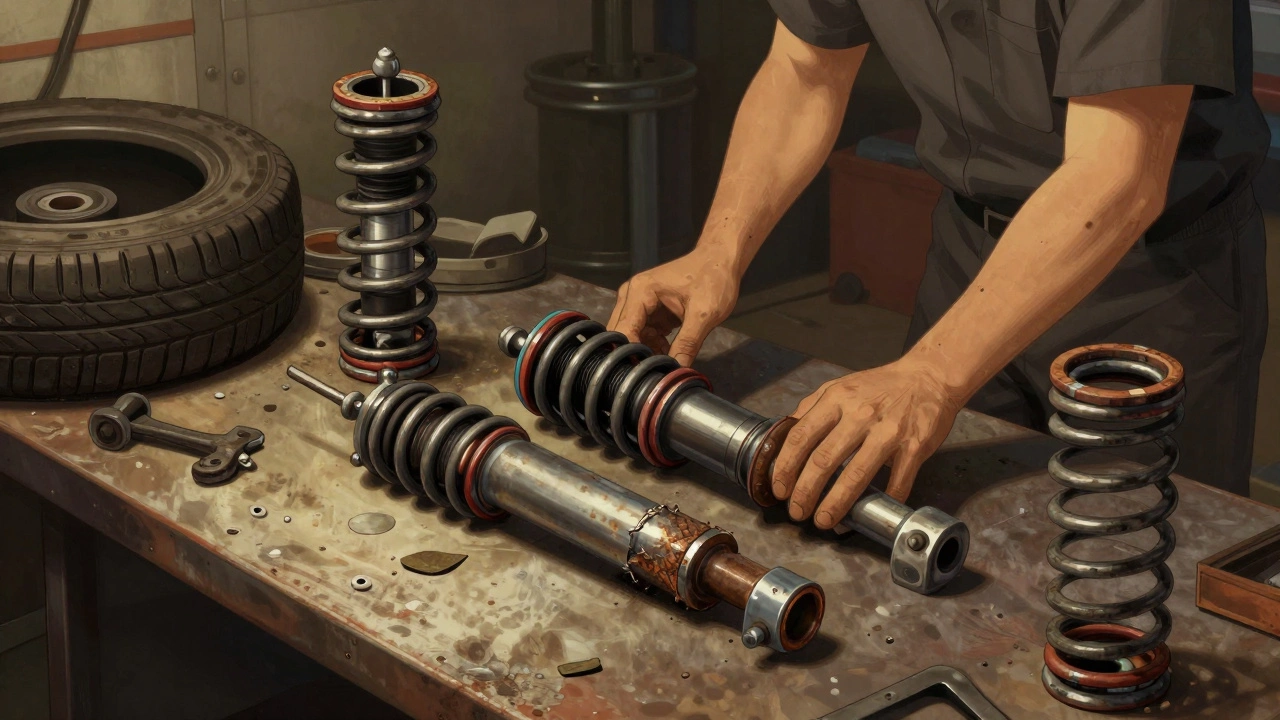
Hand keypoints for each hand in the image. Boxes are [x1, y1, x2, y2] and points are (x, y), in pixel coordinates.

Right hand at [606, 246, 739, 365]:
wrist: (720, 260)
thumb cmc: (713, 278)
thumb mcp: (704, 314)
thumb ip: (688, 343)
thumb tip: (677, 371)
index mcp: (640, 292)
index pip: (623, 330)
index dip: (631, 354)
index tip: (644, 374)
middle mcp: (632, 296)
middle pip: (622, 334)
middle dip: (636, 354)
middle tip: (655, 371)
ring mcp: (639, 304)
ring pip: (631, 337)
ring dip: (646, 351)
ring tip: (667, 361)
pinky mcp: (648, 311)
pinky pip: (642, 334)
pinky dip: (653, 346)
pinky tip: (669, 351)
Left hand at [771, 357, 961, 529]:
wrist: (929, 377)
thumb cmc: (881, 386)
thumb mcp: (840, 387)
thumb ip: (812, 408)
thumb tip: (785, 436)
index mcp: (837, 399)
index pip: (801, 436)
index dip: (786, 466)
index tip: (780, 487)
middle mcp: (861, 414)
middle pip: (824, 459)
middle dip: (805, 491)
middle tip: (797, 511)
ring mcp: (889, 431)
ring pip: (856, 474)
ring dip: (836, 503)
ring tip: (824, 520)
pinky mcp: (915, 446)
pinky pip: (896, 482)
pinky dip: (881, 501)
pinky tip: (868, 514)